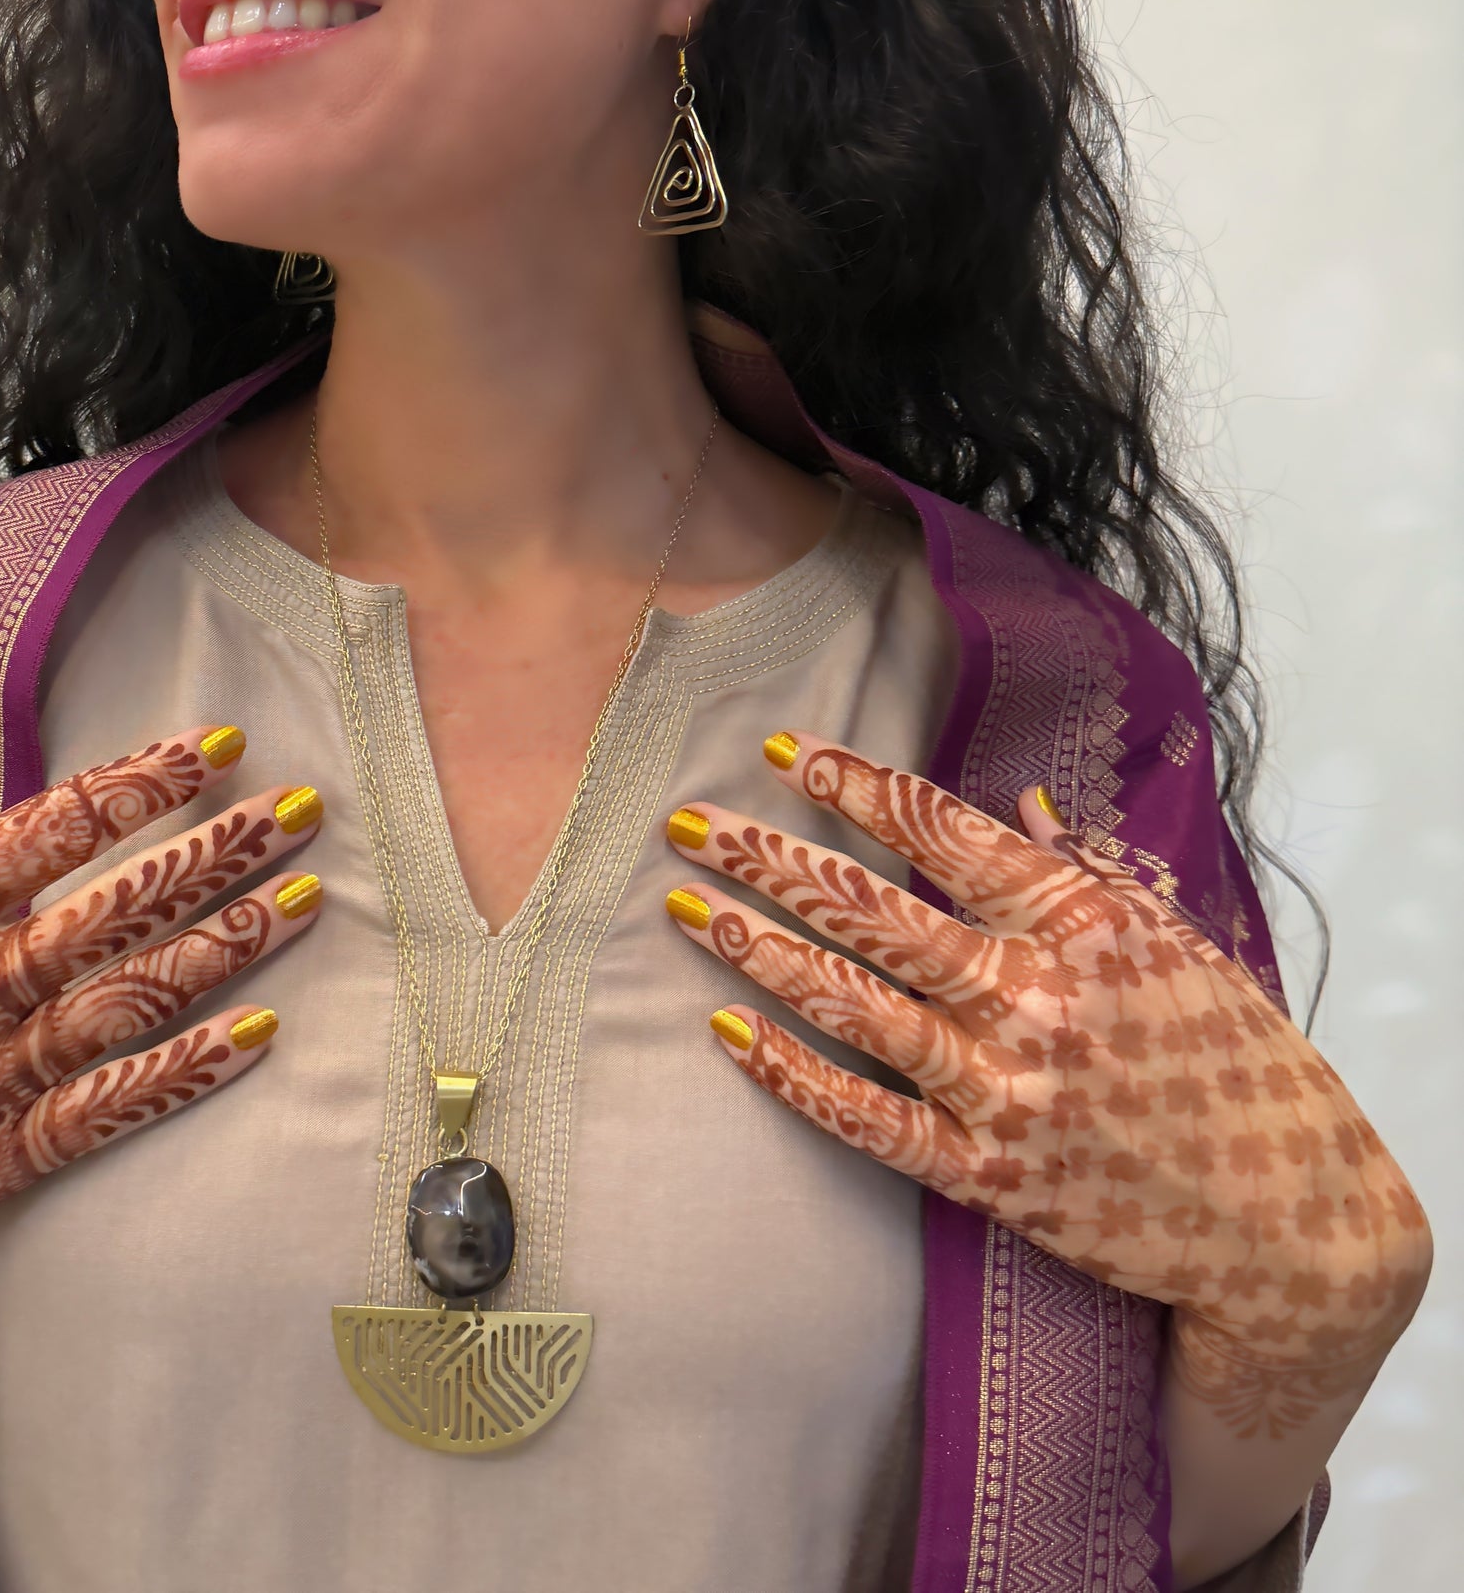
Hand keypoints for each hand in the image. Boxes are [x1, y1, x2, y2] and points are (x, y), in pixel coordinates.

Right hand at [0, 726, 325, 1418]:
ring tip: (306, 899)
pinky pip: (107, 1109)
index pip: (46, 833)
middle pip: (112, 906)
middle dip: (215, 852)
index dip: (137, 786)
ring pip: (128, 996)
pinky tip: (259, 1033)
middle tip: (303, 810)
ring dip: (225, 946)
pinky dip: (185, 1070)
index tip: (215, 746)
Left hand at [663, 735, 1430, 1438]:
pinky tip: (728, 1034)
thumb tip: (1021, 801)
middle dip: (772, 860)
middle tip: (687, 824)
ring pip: (856, 1005)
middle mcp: (1038, 998)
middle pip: (876, 912)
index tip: (785, 750)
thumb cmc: (1233, 1062)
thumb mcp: (1178, 945)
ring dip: (760, 953)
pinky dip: (792, 1076)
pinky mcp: (990, 1176)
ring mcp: (1009, 1091)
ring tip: (684, 907)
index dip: (857, 786)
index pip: (947, 835)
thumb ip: (1088, 873)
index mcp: (1085, 924)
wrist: (1291, 1225)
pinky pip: (868, 1119)